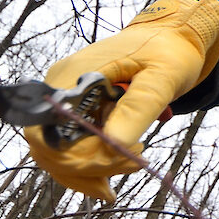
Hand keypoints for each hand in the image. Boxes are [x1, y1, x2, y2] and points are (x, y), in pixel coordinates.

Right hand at [25, 0, 218, 200]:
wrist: (170, 37)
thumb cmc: (168, 52)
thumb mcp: (161, 79)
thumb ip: (136, 109)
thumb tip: (111, 145)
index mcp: (72, 76)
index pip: (48, 132)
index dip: (78, 157)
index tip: (123, 156)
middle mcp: (59, 88)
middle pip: (49, 148)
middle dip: (91, 166)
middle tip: (135, 161)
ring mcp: (65, 101)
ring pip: (57, 155)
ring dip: (91, 171)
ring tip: (131, 166)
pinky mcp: (76, 111)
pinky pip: (70, 149)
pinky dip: (90, 168)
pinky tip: (111, 181)